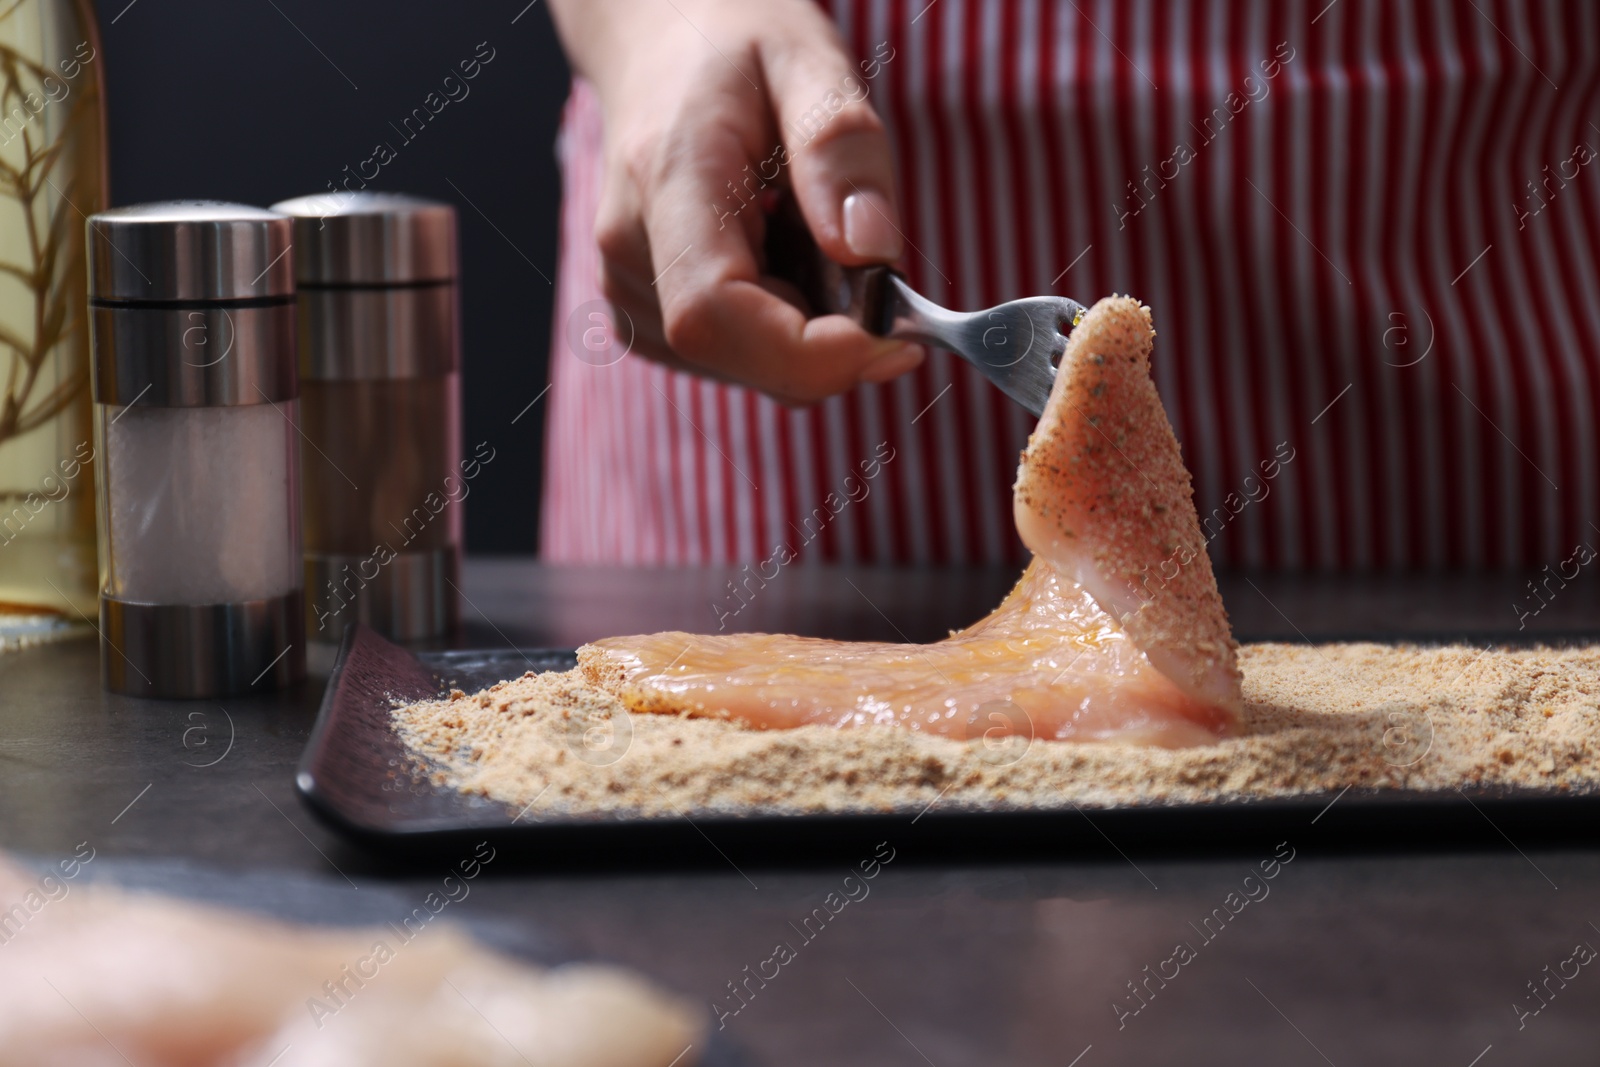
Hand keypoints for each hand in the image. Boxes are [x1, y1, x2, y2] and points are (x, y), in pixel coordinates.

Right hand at [549, 0, 923, 403]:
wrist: (657, 40)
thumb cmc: (733, 45)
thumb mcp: (807, 60)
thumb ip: (841, 149)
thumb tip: (871, 250)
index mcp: (665, 185)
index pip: (715, 315)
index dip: (811, 353)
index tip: (897, 337)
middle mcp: (630, 252)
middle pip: (738, 355)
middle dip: (831, 342)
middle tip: (878, 273)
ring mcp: (627, 291)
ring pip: (743, 366)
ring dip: (808, 331)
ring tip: (808, 236)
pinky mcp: (642, 316)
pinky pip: (733, 358)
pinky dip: (782, 327)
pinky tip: (781, 257)